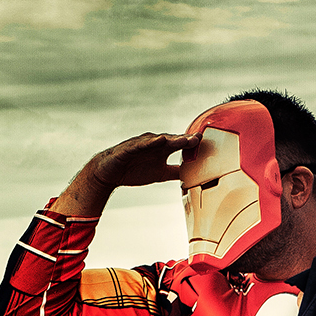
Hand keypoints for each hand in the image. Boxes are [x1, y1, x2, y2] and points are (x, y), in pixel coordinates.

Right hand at [58, 133, 190, 215]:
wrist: (109, 173)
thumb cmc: (135, 170)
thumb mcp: (160, 174)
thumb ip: (175, 172)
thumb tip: (193, 177)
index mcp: (163, 149)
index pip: (181, 145)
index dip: (192, 143)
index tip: (206, 143)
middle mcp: (154, 144)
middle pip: (173, 140)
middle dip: (185, 139)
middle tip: (198, 138)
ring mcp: (142, 144)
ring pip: (159, 140)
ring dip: (172, 139)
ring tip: (183, 139)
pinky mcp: (130, 148)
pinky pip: (141, 144)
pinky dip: (150, 142)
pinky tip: (160, 140)